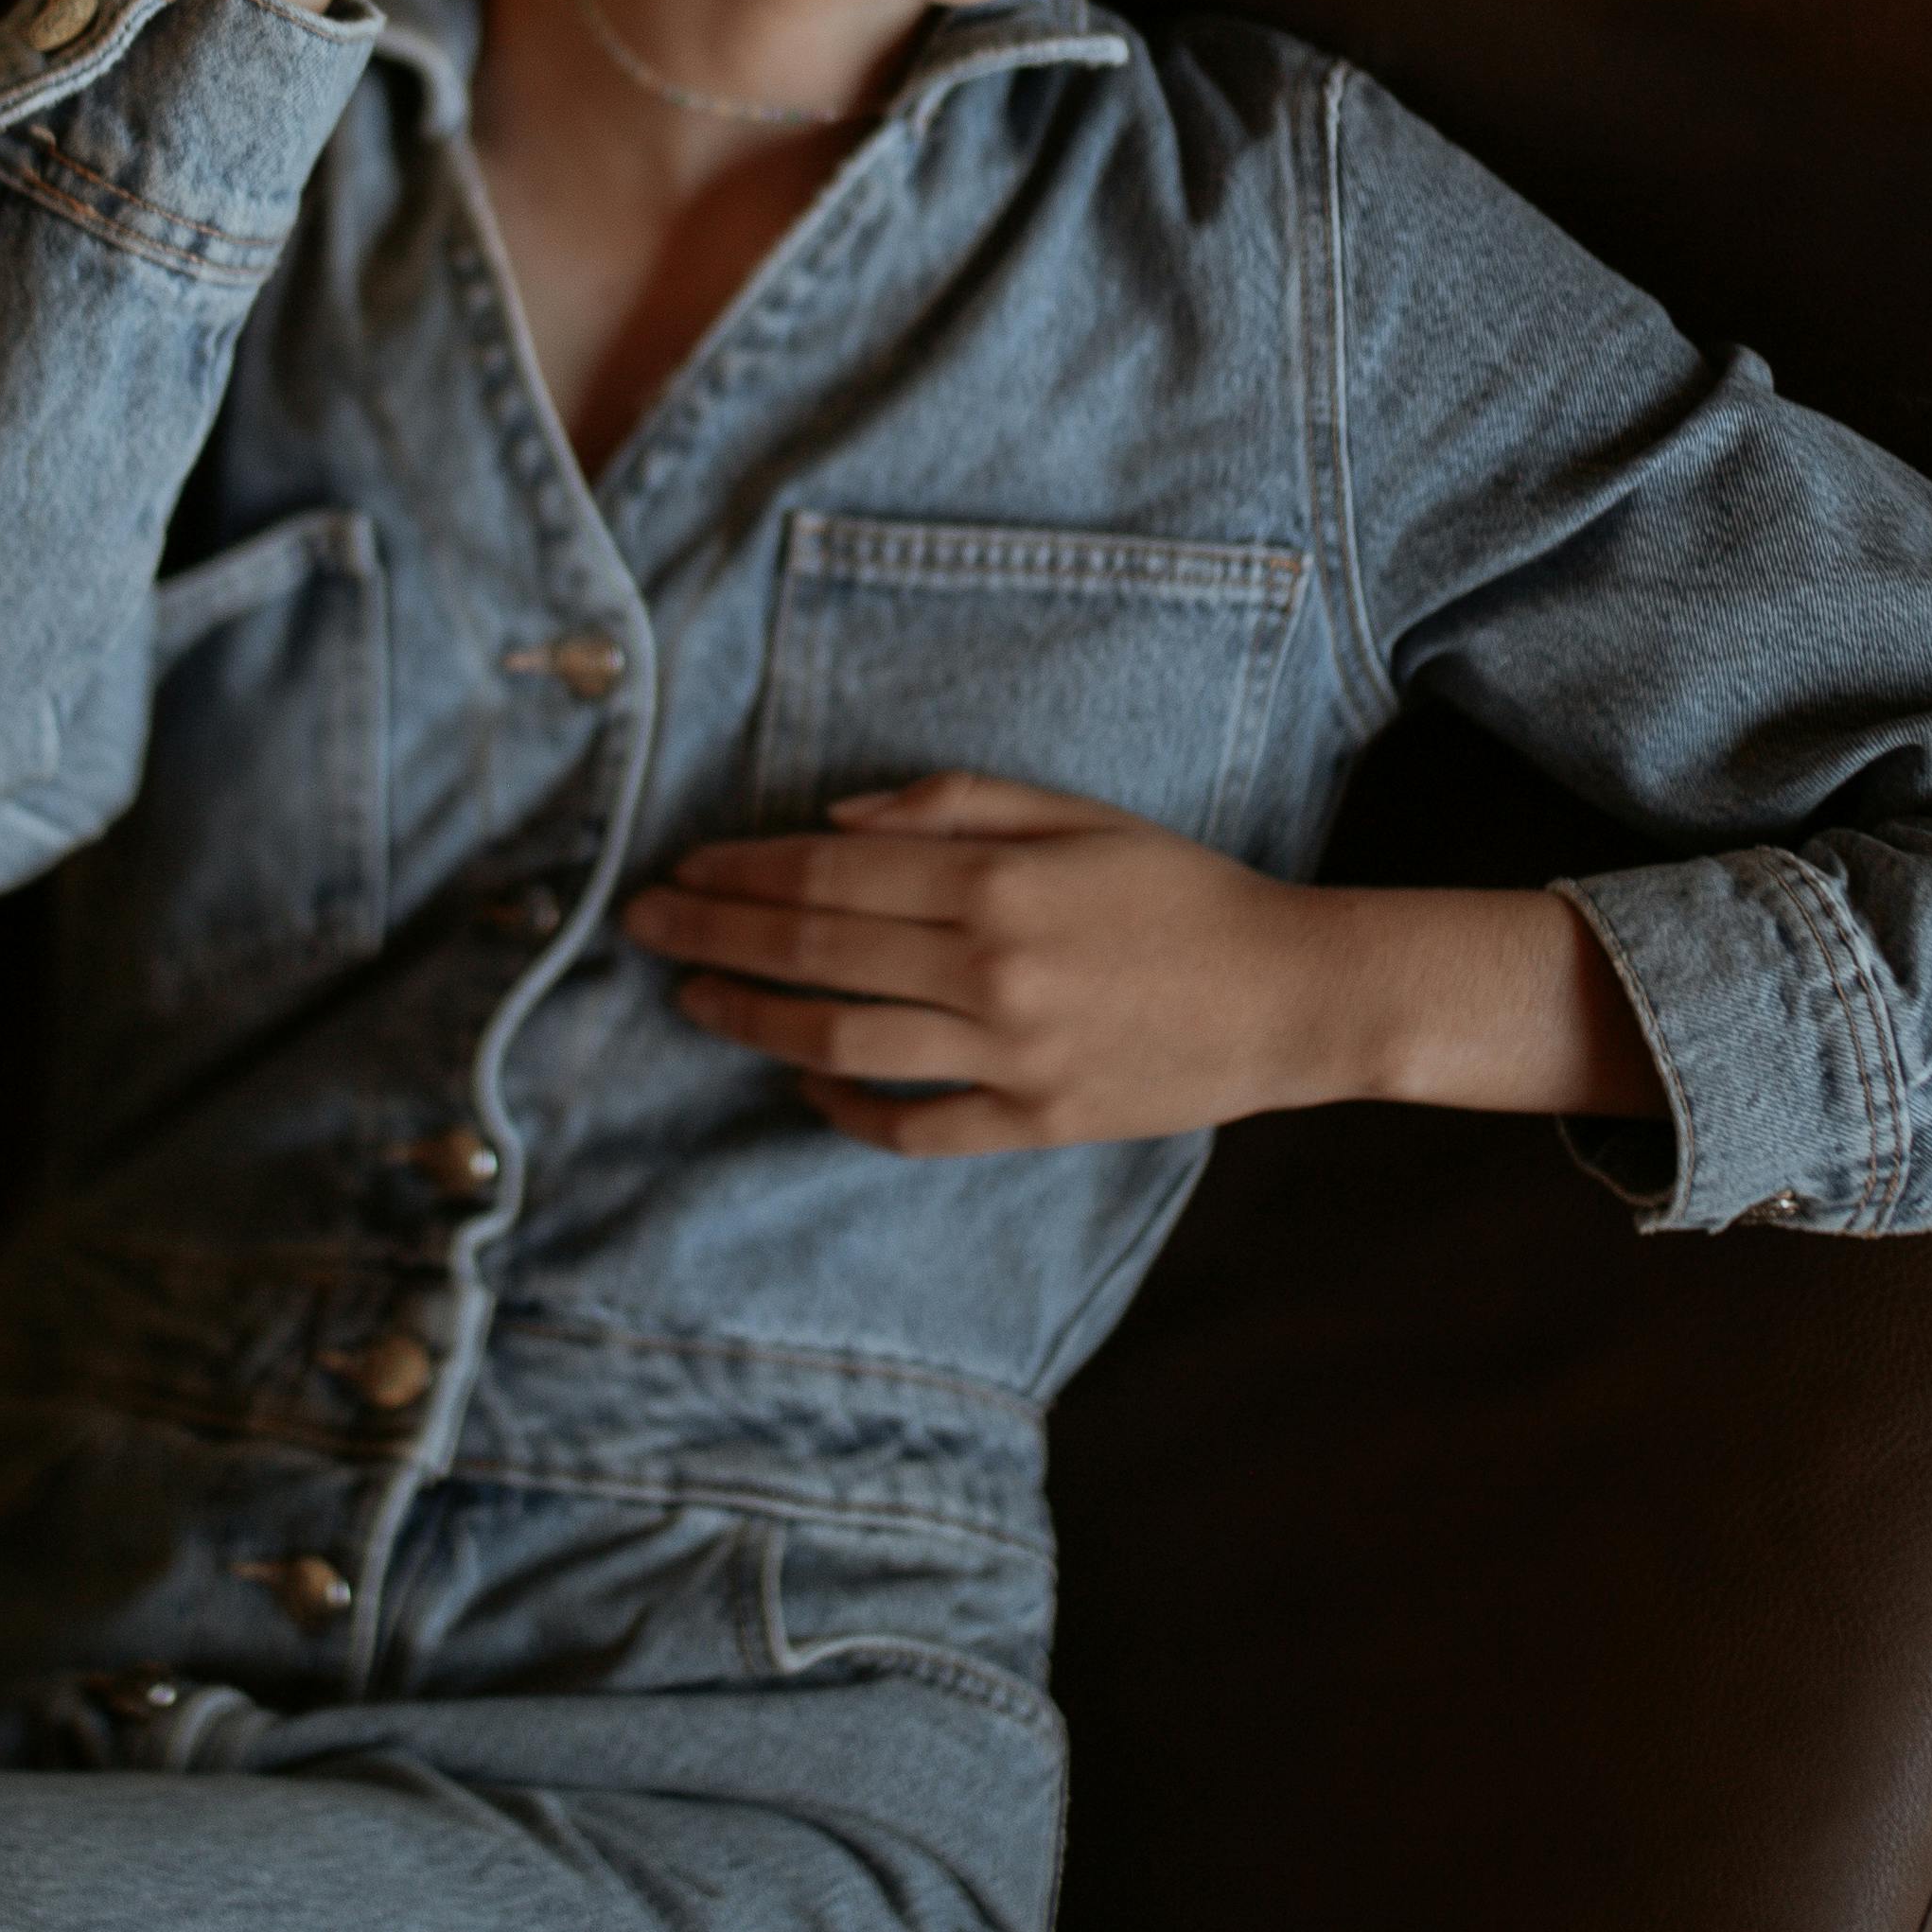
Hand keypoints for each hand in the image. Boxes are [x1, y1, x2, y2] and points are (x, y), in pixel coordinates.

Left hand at [622, 775, 1669, 1156]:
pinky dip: (842, 1107)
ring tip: (693, 997)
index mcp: (999, 884)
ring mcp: (1007, 1059)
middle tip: (643, 924)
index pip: (828, 877)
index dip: (741, 872)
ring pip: (840, 1043)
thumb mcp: (1075, 814)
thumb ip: (954, 805)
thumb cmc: (1178, 889)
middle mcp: (989, 974)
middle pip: (815, 954)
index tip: (681, 867)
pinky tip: (799, 1078)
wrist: (1289, 996)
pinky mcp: (1030, 1123)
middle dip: (714, 935)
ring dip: (751, 1018)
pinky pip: (909, 1126)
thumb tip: (835, 822)